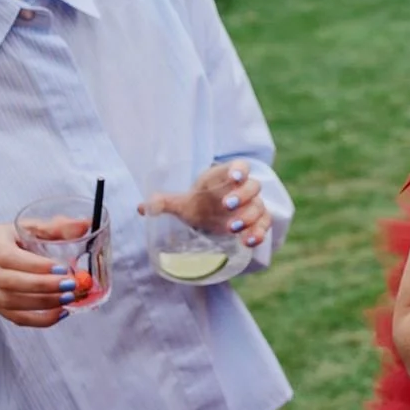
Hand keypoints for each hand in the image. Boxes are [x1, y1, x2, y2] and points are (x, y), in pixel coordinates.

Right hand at [0, 223, 65, 326]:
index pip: (8, 258)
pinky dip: (39, 320)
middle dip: (44, 286)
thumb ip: (49, 227)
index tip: (64, 267)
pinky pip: (13, 318)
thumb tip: (85, 224)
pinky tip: (60, 313)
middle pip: (9, 283)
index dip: (36, 265)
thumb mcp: (13, 228)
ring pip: (10, 303)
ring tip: (70, 298)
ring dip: (44, 304)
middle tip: (72, 284)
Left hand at [143, 160, 269, 247]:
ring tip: (232, 228)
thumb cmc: (199, 203)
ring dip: (249, 217)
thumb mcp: (182, 203)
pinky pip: (265, 225)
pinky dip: (259, 233)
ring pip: (260, 207)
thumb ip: (164, 202)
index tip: (234, 177)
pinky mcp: (257, 221)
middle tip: (227, 205)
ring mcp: (252, 206)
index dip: (239, 170)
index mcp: (226, 177)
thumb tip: (143, 208)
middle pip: (253, 186)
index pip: (240, 167)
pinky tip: (247, 242)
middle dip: (243, 196)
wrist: (211, 217)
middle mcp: (243, 189)